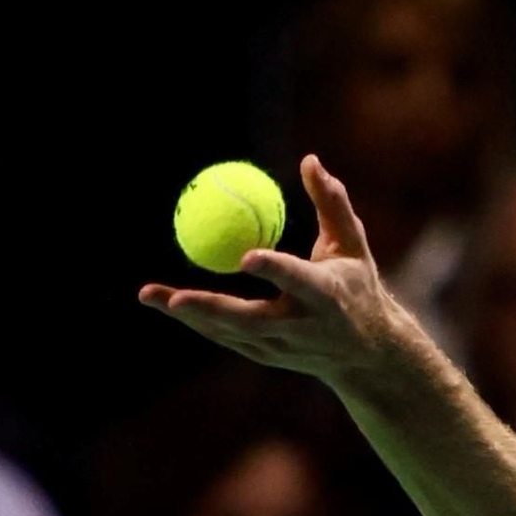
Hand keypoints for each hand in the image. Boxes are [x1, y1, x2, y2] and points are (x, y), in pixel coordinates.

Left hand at [139, 155, 398, 384]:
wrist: (366, 355)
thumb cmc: (358, 288)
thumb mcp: (352, 246)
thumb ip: (332, 204)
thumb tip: (309, 160)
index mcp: (327, 297)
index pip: (298, 281)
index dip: (274, 270)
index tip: (246, 257)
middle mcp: (301, 327)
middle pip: (251, 320)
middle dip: (212, 310)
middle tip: (176, 299)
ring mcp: (281, 347)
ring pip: (230, 332)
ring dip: (190, 315)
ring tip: (149, 295)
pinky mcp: (267, 356)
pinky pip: (226, 336)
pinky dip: (199, 320)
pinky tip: (168, 302)